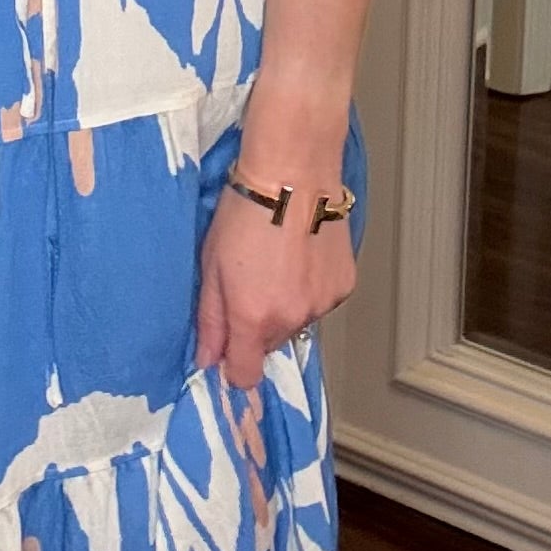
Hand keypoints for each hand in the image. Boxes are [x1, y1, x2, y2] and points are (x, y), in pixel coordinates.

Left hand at [194, 175, 357, 389]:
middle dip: (256, 326)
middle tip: (249, 282)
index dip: (233, 366)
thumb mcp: (211, 265)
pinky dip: (309, 288)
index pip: (246, 375)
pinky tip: (302, 255)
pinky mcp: (344, 286)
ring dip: (285, 305)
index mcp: (253, 317)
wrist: (293, 176)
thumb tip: (207, 360)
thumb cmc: (243, 213)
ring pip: (296, 322)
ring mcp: (322, 304)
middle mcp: (291, 319)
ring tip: (278, 262)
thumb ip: (210, 319)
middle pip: (270, 345)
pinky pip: (319, 301)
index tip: (227, 347)